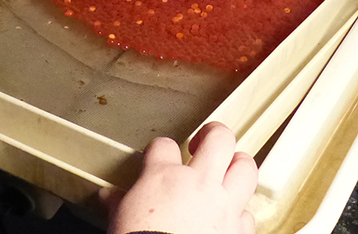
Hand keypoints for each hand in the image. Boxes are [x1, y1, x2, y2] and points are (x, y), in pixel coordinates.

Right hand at [103, 122, 256, 233]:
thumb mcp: (120, 220)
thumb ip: (118, 203)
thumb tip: (110, 197)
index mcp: (164, 177)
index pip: (164, 145)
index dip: (161, 149)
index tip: (159, 157)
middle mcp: (198, 184)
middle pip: (220, 138)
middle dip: (214, 134)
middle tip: (205, 142)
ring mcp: (223, 205)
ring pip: (246, 168)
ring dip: (238, 166)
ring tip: (229, 169)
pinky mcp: (238, 230)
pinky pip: (247, 214)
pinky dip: (240, 214)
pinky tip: (230, 217)